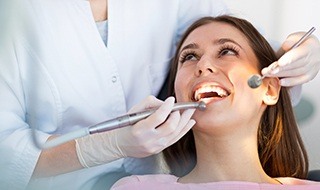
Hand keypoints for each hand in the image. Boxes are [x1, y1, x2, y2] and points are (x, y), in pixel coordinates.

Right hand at [75, 96, 195, 166]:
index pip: (158, 117)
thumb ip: (149, 103)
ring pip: (175, 133)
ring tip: (190, 111)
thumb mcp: (133, 111)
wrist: (119, 144)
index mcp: (140, 129)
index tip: (171, 99)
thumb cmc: (126, 126)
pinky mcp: (160, 149)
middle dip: (179, 114)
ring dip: (185, 120)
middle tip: (181, 107)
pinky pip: (175, 139)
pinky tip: (190, 122)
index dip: (167, 107)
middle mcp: (148, 140)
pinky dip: (184, 129)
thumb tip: (165, 103)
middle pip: (170, 126)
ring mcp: (155, 146)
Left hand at [261, 32, 319, 85]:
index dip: (289, 59)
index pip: (299, 54)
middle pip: (294, 65)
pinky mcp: (308, 76)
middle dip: (279, 68)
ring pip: (294, 73)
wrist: (314, 51)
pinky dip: (289, 82)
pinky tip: (280, 82)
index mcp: (309, 48)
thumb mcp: (298, 36)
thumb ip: (291, 40)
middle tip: (267, 70)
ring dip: (280, 75)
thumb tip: (286, 45)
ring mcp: (311, 69)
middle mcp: (312, 60)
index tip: (279, 63)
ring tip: (268, 74)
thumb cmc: (304, 44)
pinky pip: (299, 81)